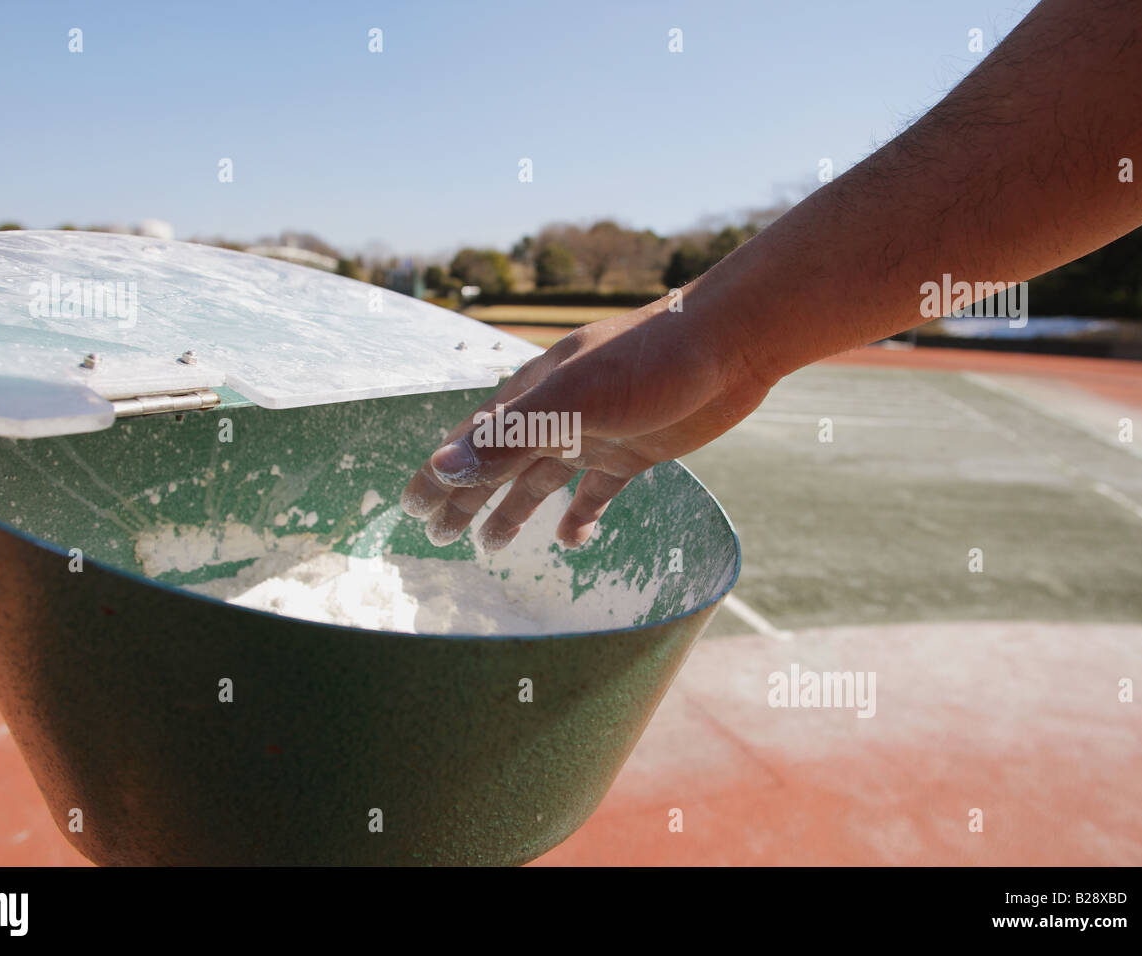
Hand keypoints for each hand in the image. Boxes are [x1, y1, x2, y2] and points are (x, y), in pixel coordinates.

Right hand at [400, 299, 770, 550]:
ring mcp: (596, 433)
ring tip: (491, 546)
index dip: (440, 474)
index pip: (471, 440)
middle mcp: (558, 414)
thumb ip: (510, 435)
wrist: (731, 344)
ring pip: (541, 480)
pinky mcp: (635, 450)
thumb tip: (445, 469)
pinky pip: (598, 491)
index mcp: (533, 395)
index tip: (410, 507)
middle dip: (466, 498)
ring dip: (513, 510)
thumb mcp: (573, 401)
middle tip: (439, 537)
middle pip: (499, 464)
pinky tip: (571, 540)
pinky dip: (581, 516)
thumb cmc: (649, 361)